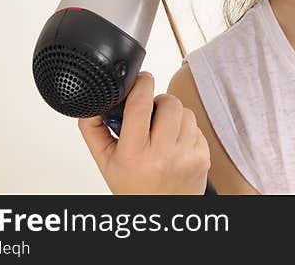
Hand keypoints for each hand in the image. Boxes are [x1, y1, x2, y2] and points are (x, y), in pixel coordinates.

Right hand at [78, 71, 211, 194]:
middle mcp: (163, 155)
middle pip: (168, 102)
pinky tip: (175, 145)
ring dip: (174, 116)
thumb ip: (94, 131)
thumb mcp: (106, 162)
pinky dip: (186, 130)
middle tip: (150, 115)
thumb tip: (91, 104)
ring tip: (162, 132)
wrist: (161, 215)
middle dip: (158, 102)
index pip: (140, 105)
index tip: (141, 79)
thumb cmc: (133, 188)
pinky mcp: (203, 157)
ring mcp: (186, 156)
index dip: (141, 83)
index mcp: (134, 154)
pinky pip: (197, 127)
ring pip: (185, 112)